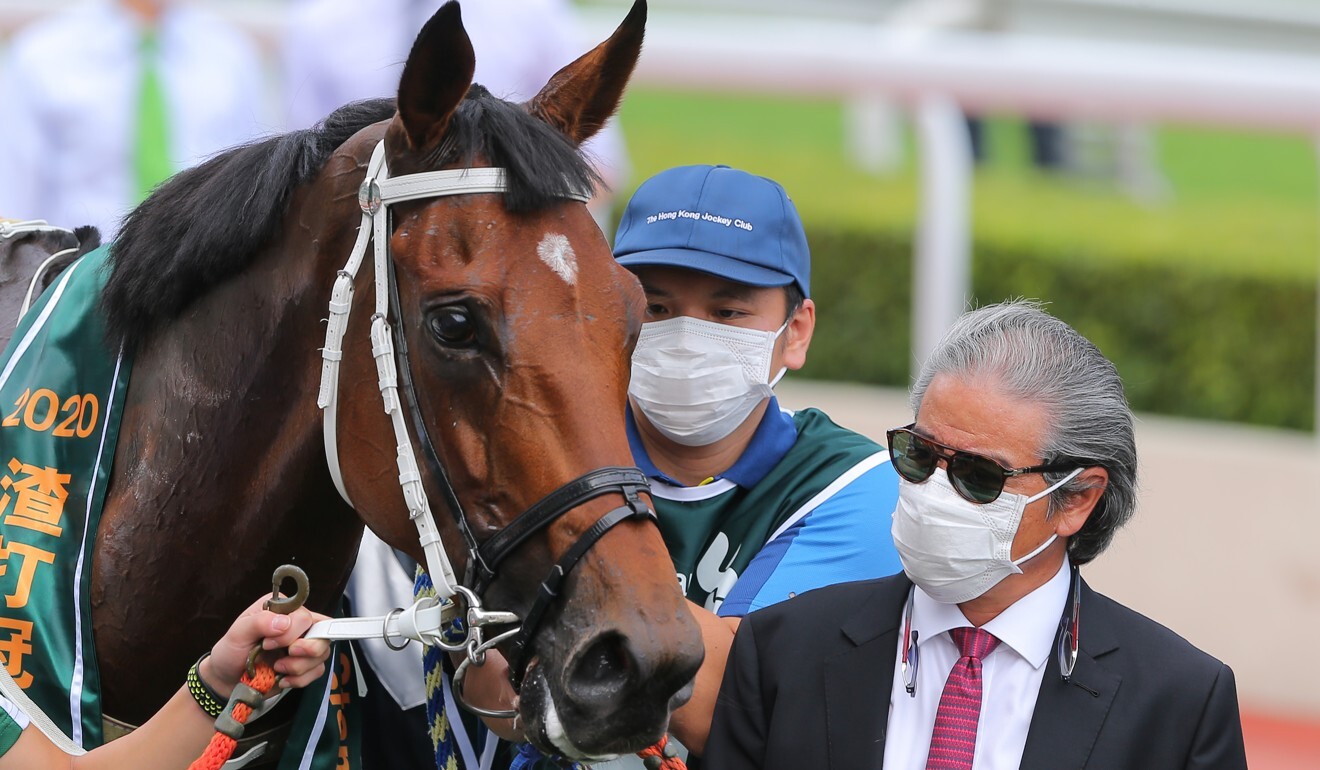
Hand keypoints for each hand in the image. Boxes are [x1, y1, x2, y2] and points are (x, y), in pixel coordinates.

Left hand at [199, 596, 331, 699]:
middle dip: (306, 649)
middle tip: (285, 655)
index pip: (305, 616)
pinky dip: (300, 679)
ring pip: (322, 653)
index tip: (268, 643)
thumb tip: (285, 623)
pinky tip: (282, 679)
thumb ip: (259, 622)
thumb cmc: (231, 652)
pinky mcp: (305, 665)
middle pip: (323, 632)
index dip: (293, 632)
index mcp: (283, 609)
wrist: (227, 680)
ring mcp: (303, 645)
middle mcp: (297, 625)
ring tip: (277, 669)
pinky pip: (317, 671)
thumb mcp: (237, 634)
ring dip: (299, 666)